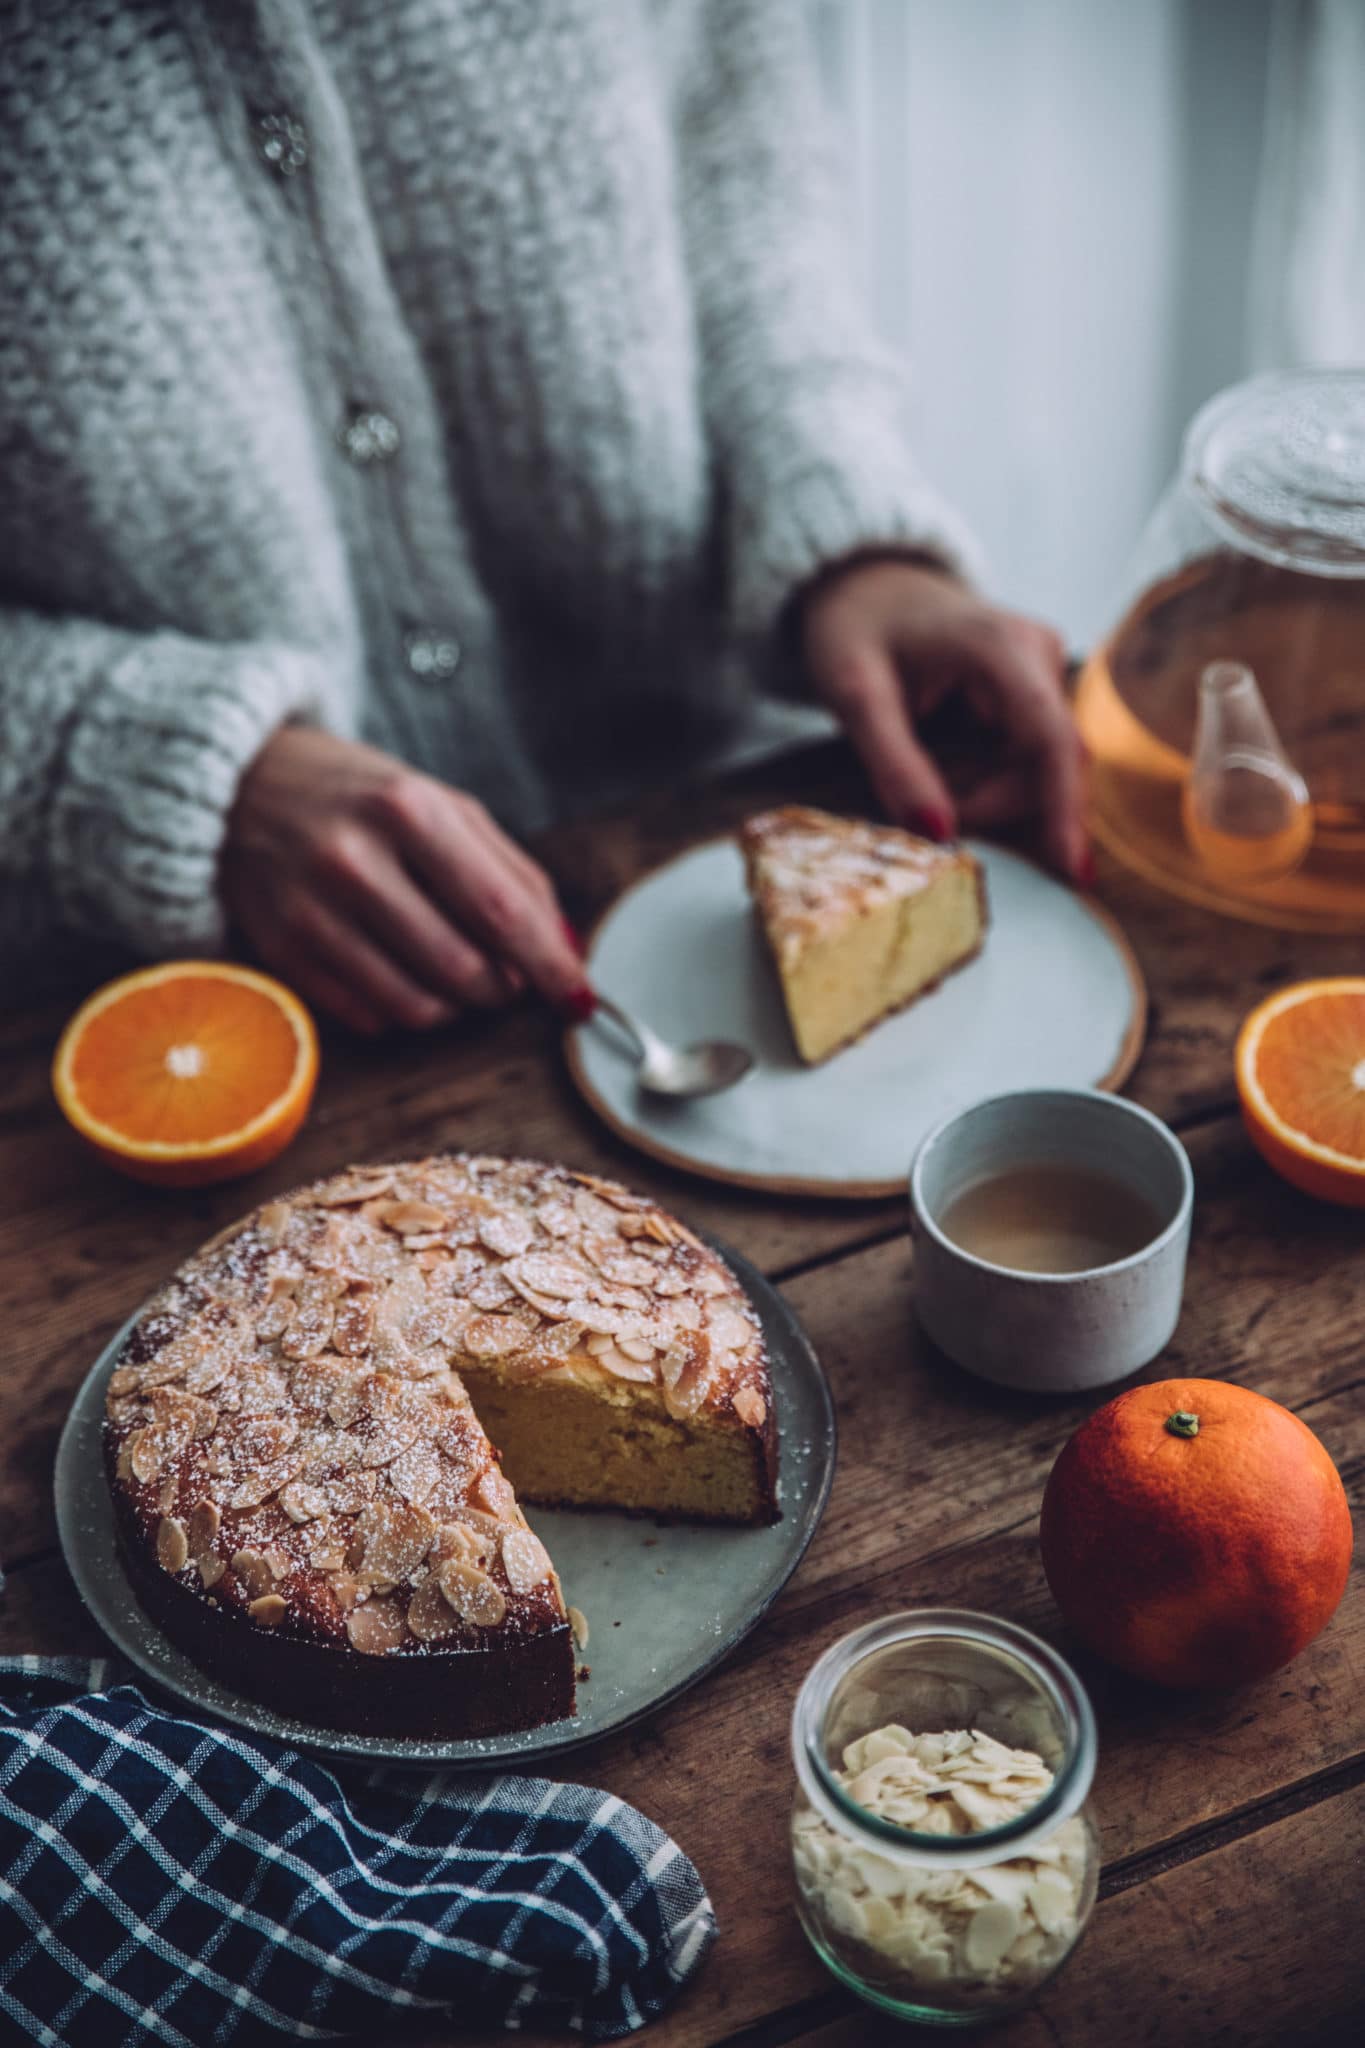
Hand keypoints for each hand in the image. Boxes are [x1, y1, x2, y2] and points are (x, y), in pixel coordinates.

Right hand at [220, 726, 588, 1033]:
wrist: (238, 787)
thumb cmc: (357, 796)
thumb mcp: (440, 804)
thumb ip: (510, 872)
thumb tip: (563, 949)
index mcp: (406, 810)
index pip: (499, 910)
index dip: (549, 965)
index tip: (577, 996)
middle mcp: (354, 861)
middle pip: (463, 969)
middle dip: (504, 989)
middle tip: (508, 976)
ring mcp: (310, 912)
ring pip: (417, 1007)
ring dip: (456, 1006)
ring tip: (455, 973)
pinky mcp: (280, 952)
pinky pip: (368, 1017)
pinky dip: (401, 1009)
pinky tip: (400, 973)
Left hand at [800, 558, 1088, 880]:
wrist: (866, 583)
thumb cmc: (855, 628)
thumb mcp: (855, 695)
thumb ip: (895, 765)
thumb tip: (939, 834)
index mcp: (1001, 646)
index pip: (1051, 739)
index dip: (1064, 808)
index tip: (1073, 871)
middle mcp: (1039, 654)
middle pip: (1047, 764)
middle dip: (991, 801)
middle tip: (922, 804)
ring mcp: (1044, 671)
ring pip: (1038, 768)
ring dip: (985, 791)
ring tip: (921, 765)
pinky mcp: (1038, 691)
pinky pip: (1027, 758)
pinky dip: (987, 777)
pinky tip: (945, 757)